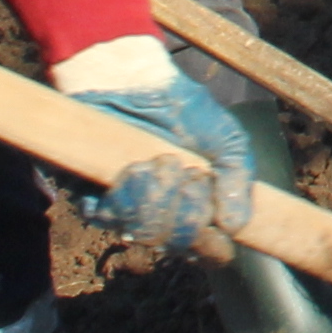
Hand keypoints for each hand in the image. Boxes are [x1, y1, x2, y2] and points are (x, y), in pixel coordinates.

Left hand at [57, 34, 259, 260]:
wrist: (132, 80)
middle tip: (191, 175)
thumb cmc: (181, 109)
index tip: (217, 225)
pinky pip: (110, 217)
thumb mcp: (226, 141)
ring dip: (159, 200)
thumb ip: (238, 179)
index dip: (213, 246)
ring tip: (163, 162)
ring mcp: (128, 212)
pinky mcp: (93, 200)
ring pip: (145, 234)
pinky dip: (129, 194)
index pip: (209, 252)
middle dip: (189, 213)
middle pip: (177, 246)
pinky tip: (136, 167)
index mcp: (198, 210)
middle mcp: (163, 218)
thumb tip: (234, 226)